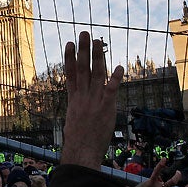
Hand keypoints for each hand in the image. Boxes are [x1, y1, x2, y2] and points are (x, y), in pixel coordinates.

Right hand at [61, 31, 123, 170]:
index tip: (68, 43)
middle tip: (83, 33)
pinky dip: (115, 78)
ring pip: (96, 74)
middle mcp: (83, 97)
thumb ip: (77, 107)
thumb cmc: (77, 141)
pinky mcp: (106, 108)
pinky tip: (119, 67)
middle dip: (83, 50)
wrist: (81, 153)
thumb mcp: (73, 120)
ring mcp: (94, 101)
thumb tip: (78, 102)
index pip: (70, 73)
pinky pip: (111, 90)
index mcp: (74, 99)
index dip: (69, 57)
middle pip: (82, 68)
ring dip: (98, 57)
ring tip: (98, 41)